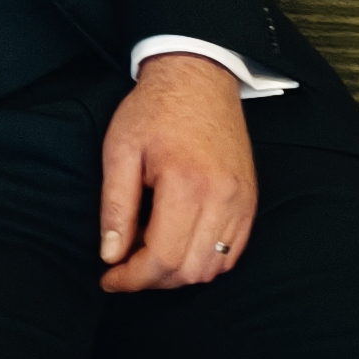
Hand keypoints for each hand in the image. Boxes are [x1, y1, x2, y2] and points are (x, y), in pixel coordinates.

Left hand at [97, 52, 255, 293]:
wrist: (198, 78)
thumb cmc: (154, 110)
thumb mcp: (120, 152)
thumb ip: (115, 208)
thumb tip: (111, 256)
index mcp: (187, 185)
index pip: (162, 258)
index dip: (132, 278)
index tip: (108, 278)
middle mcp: (223, 198)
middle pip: (188, 271)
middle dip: (151, 280)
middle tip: (124, 267)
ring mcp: (242, 201)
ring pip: (212, 267)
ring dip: (178, 274)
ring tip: (149, 254)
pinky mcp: (250, 200)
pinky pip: (233, 252)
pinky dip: (204, 261)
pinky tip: (178, 246)